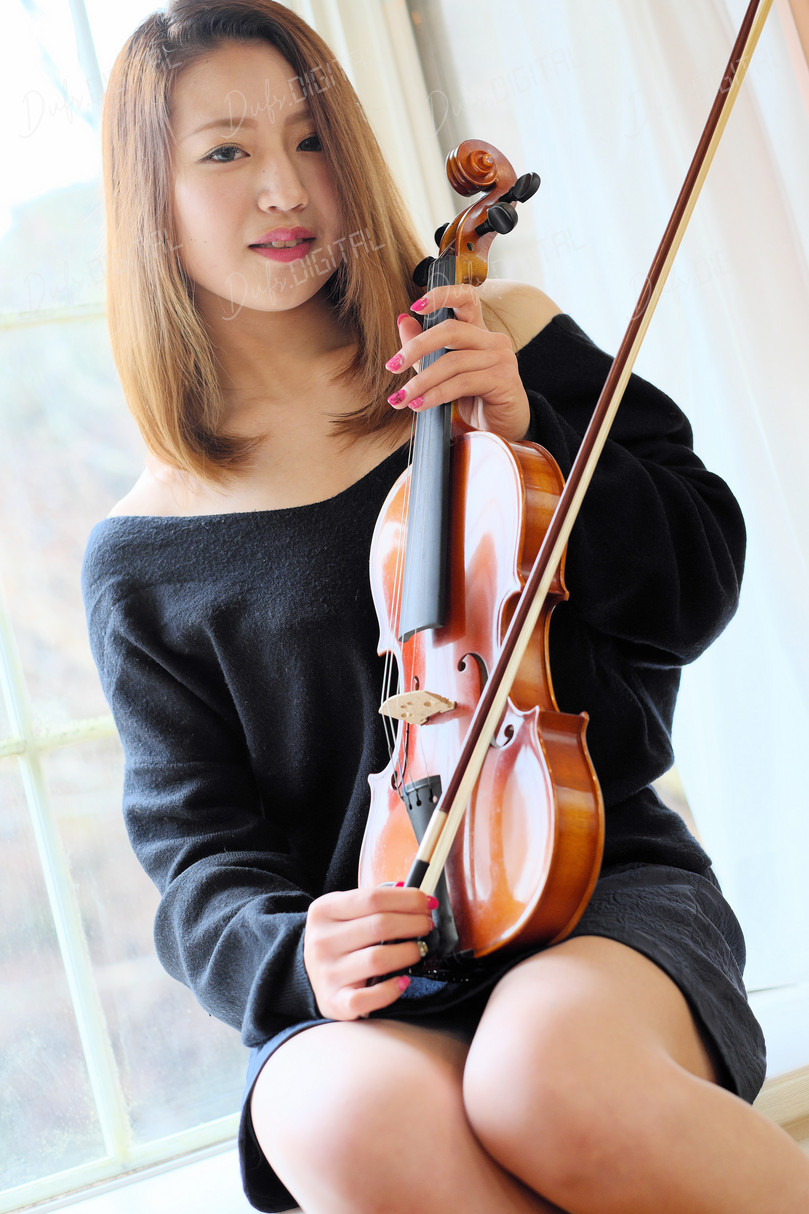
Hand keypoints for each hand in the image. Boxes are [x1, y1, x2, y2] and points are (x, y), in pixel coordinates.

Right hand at [303, 885, 435, 1020]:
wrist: (307, 973)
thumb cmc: (338, 938)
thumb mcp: (343, 910)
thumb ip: (374, 902)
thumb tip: (419, 899)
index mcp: (324, 910)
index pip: (373, 899)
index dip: (408, 899)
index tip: (426, 903)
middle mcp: (322, 941)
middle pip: (380, 926)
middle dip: (414, 923)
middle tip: (427, 925)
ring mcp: (327, 973)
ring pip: (378, 959)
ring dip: (409, 952)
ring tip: (419, 949)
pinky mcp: (335, 1002)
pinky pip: (369, 998)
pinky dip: (391, 990)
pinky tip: (403, 980)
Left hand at [385, 284, 530, 441]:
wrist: (499, 434)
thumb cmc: (472, 403)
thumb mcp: (442, 374)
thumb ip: (425, 349)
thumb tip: (403, 320)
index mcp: (479, 333)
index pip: (466, 298)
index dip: (442, 294)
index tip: (414, 306)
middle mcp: (493, 340)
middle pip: (450, 330)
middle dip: (416, 348)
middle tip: (392, 366)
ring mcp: (501, 358)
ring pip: (452, 361)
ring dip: (421, 382)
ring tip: (401, 398)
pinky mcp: (503, 379)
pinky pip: (462, 382)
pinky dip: (436, 395)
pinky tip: (420, 405)